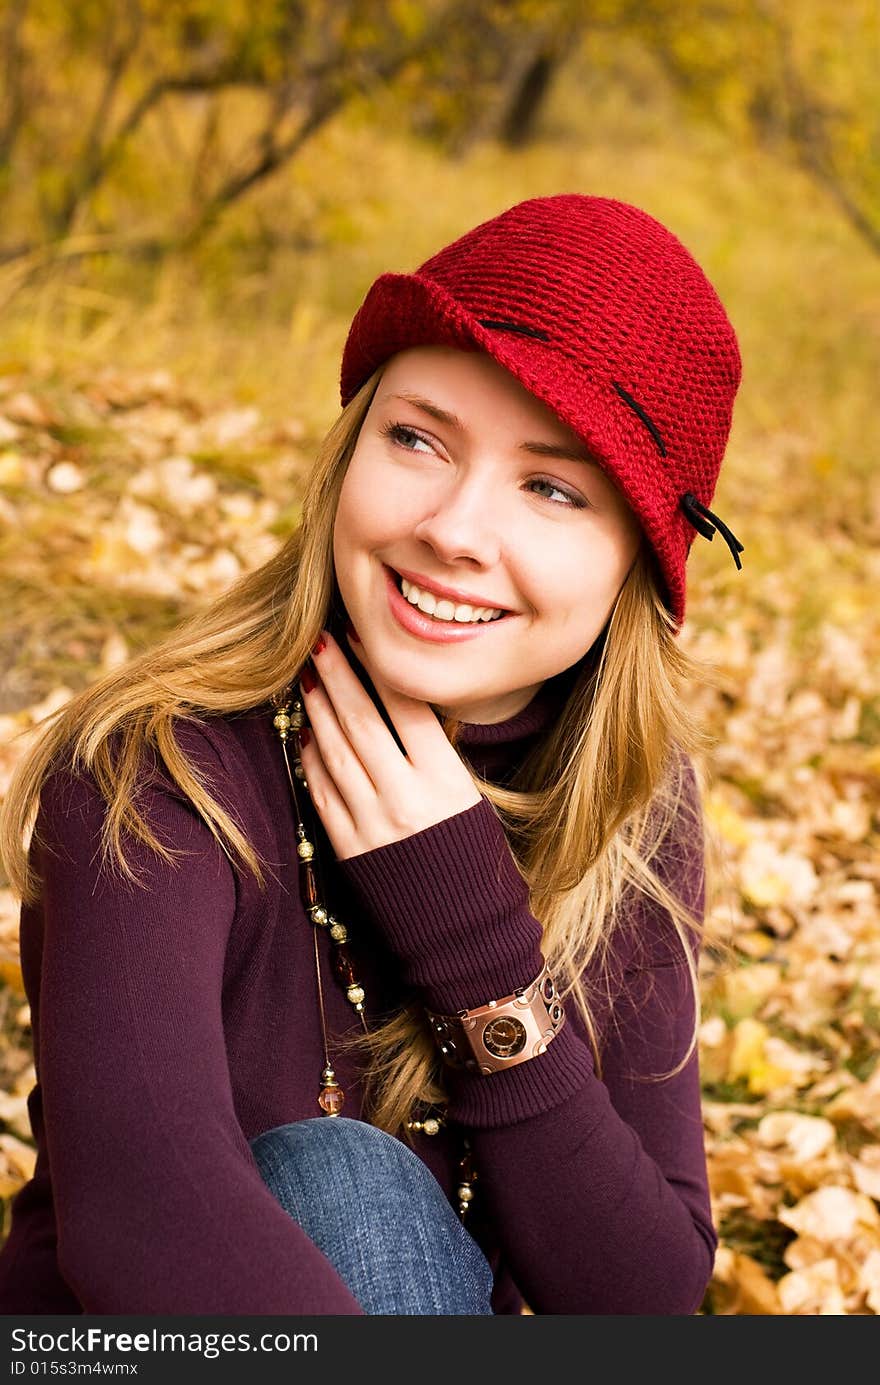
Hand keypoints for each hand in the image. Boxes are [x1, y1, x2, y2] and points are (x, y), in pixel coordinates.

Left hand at [297, 628, 482, 860]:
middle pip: (362, 723)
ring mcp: (373, 824)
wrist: (464, 933)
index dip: (380, 670)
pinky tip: (304, 733)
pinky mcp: (350, 849)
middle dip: (338, 677)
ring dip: (318, 711)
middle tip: (320, 643)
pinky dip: (312, 759)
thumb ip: (436, 758)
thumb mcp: (470, 800)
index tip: (363, 640)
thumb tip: (399, 709)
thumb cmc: (476, 862)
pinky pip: (323, 793)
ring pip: (336, 753)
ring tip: (307, 678)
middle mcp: (406, 799)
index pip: (406, 710)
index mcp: (445, 782)